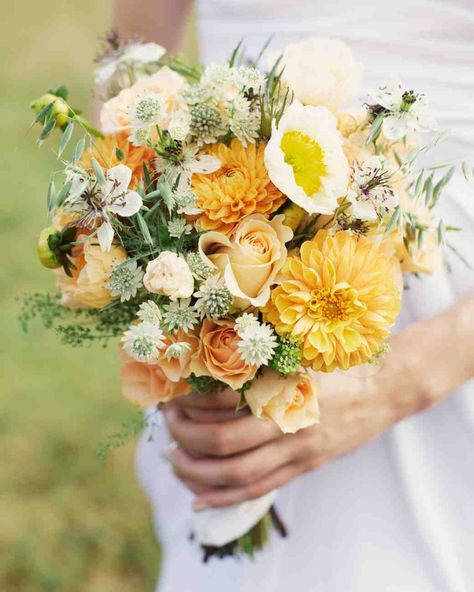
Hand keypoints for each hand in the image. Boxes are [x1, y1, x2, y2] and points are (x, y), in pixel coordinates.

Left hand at [163, 294, 473, 508]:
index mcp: (282, 389)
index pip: (224, 406)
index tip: (172, 400)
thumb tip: (214, 368)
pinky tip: (200, 500)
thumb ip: (263, 366)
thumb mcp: (299, 356)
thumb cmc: (338, 365)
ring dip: (199, 473)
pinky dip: (225, 498)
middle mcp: (287, 423)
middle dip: (188, 439)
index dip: (192, 407)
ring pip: (238, 474)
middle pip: (224, 443)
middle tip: (167, 431)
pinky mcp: (305, 466)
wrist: (384, 388)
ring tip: (175, 463)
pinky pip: (260, 489)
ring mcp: (298, 450)